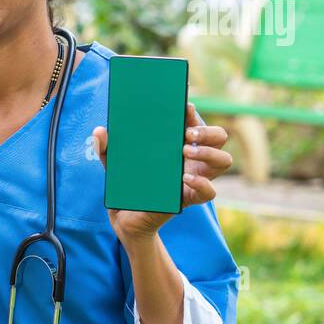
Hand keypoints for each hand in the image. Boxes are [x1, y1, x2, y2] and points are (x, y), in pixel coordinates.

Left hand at [92, 103, 231, 243]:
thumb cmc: (126, 184)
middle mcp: (192, 159)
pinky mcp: (190, 199)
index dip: (193, 112)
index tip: (183, 105)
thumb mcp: (112, 163)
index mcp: (178, 143)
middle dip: (208, 131)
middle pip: (219, 137)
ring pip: (223, 161)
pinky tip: (184, 179)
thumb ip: (104, 147)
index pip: (195, 121)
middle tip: (187, 134)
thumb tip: (99, 131)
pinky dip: (202, 183)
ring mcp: (195, 178)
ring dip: (208, 153)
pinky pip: (210, 192)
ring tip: (185, 152)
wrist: (124, 218)